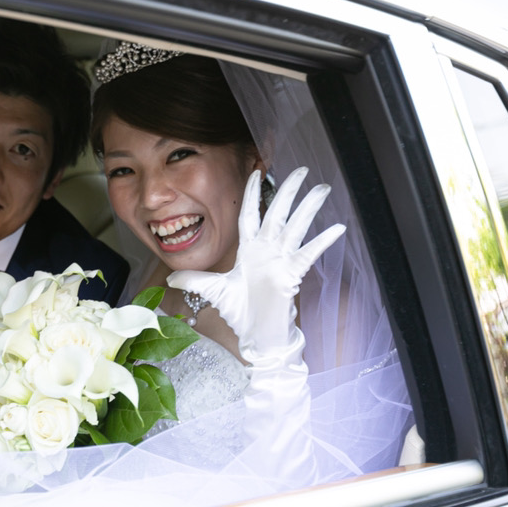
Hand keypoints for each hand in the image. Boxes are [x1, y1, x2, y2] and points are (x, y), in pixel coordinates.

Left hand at [166, 167, 344, 361]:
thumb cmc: (240, 312)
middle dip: (288, 192)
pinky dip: (322, 241)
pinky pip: (309, 253)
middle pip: (277, 214)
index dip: (252, 194)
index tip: (257, 172)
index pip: (250, 215)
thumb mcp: (213, 292)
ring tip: (322, 189)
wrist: (256, 336)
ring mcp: (281, 260)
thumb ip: (194, 280)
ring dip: (309, 208)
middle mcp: (266, 250)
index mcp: (248, 250)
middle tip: (302, 170)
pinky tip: (337, 227)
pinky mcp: (292, 274)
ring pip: (296, 227)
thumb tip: (170, 277)